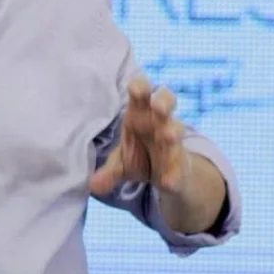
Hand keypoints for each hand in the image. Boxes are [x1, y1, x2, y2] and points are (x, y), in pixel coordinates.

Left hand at [90, 76, 190, 195]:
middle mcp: (159, 122)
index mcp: (140, 114)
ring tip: (168, 136)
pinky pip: (179, 167)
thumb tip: (92, 186)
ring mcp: (172, 141)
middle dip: (163, 102)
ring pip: (177, 130)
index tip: (135, 88)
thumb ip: (108, 171)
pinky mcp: (181, 164)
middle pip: (166, 101)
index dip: (141, 87)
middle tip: (158, 106)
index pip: (142, 93)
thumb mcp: (120, 163)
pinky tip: (168, 182)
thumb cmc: (139, 155)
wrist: (166, 175)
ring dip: (173, 132)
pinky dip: (174, 174)